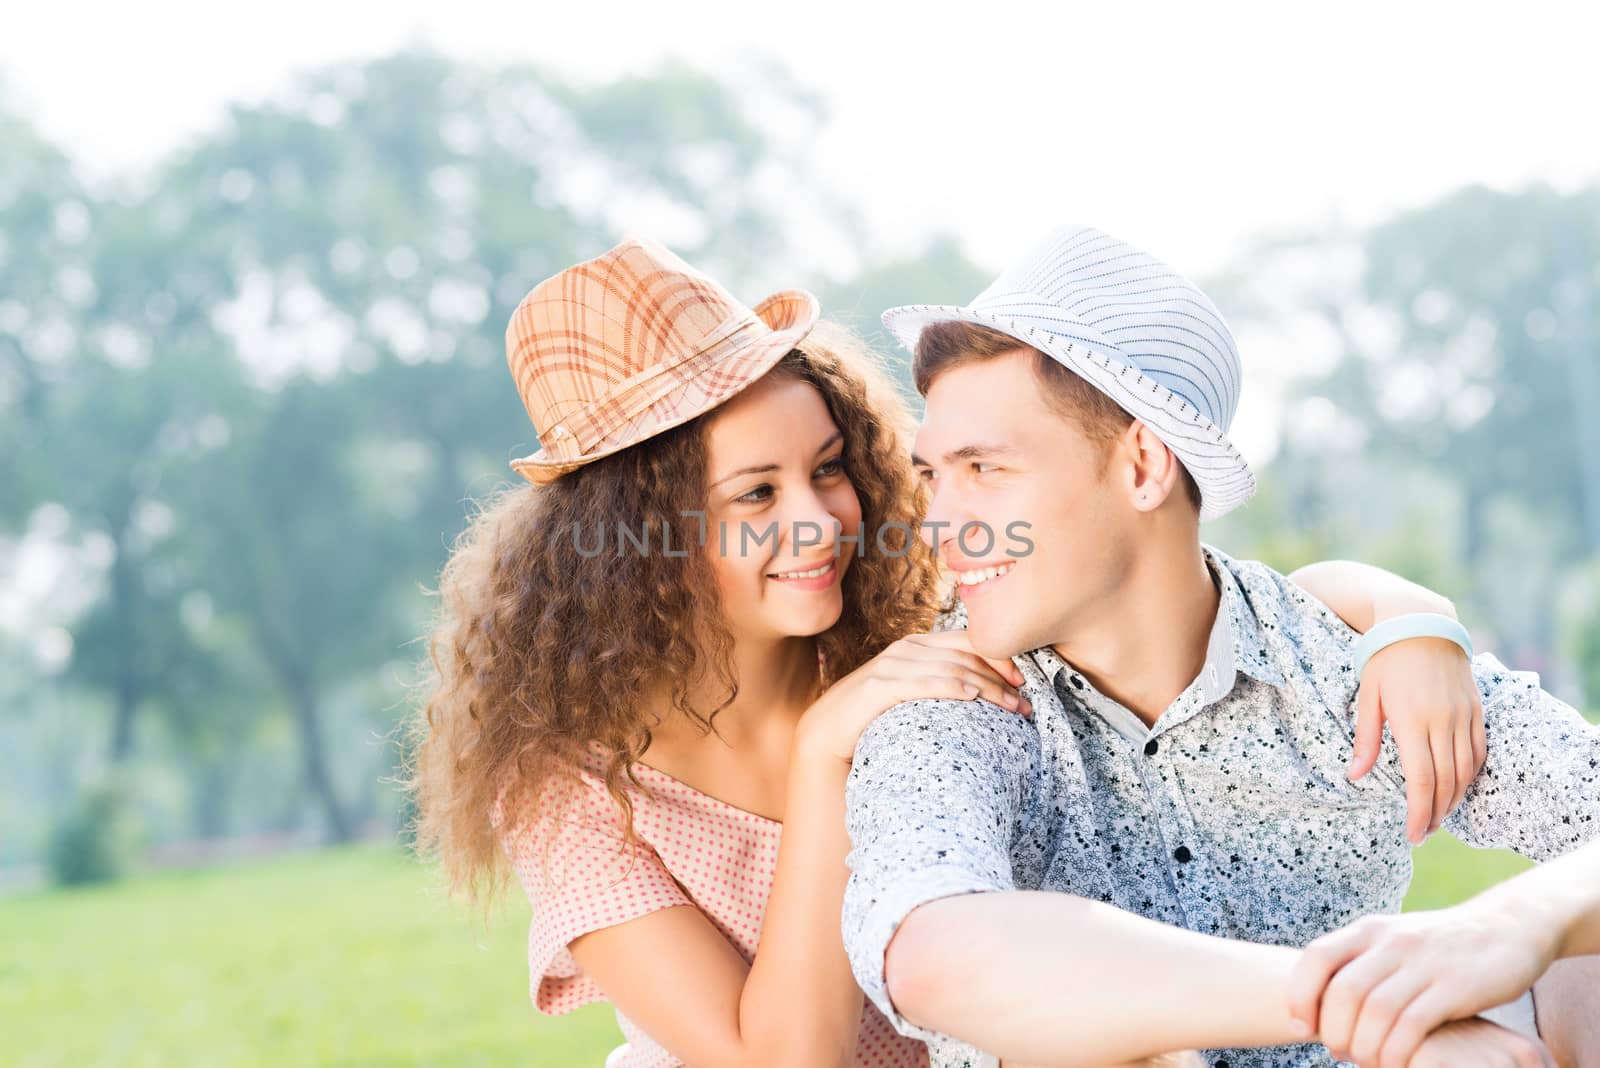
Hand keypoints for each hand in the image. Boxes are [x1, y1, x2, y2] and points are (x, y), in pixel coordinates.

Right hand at [797, 630, 1029, 763]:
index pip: (969, 641)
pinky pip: (923, 683)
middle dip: (1001, 679)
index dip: (1000, 658)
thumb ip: (940, 682)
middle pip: (966, 656)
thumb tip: (985, 694)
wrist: (829, 732)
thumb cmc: (876, 715)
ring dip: (987, 688)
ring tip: (1012, 710)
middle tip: (1026, 705)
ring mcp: (892, 665)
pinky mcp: (879, 686)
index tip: (1023, 683)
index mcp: (918, 645)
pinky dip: (951, 687)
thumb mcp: (913, 692)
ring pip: (952, 669)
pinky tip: (972, 697)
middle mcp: (907, 648)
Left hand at [1287, 907, 1557, 1067]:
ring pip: (1376, 1011)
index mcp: (1369, 929)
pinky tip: (1394, 1065)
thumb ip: (1359, 963)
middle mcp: (1392, 942)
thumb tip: (1317, 1000)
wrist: (1506, 926)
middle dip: (1333, 1030)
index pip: (1316, 957)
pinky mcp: (1456, 986)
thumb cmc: (1439, 946)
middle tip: (1337, 1052)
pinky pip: (1412, 1025)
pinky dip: (1395, 1051)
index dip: (1298, 994)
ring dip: (1363, 1046)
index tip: (1301, 1027)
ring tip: (1365, 1062)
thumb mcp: (1393, 942)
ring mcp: (1424, 962)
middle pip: (1343, 991)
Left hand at [1348, 636, 1484, 843]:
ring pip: (1466, 770)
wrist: (1419, 623)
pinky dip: (1471, 774)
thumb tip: (1355, 776)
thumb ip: (1366, 739)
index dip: (1419, 811)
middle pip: (1446, 781)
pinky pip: (1479, 750)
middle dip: (1436, 813)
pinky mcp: (1476, 709)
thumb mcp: (1368, 696)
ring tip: (1439, 817)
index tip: (1413, 833)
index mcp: (1412, 721)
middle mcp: (1442, 721)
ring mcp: (1463, 715)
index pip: (1421, 780)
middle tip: (1424, 833)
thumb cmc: (1385, 659)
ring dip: (1455, 798)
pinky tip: (1459, 787)